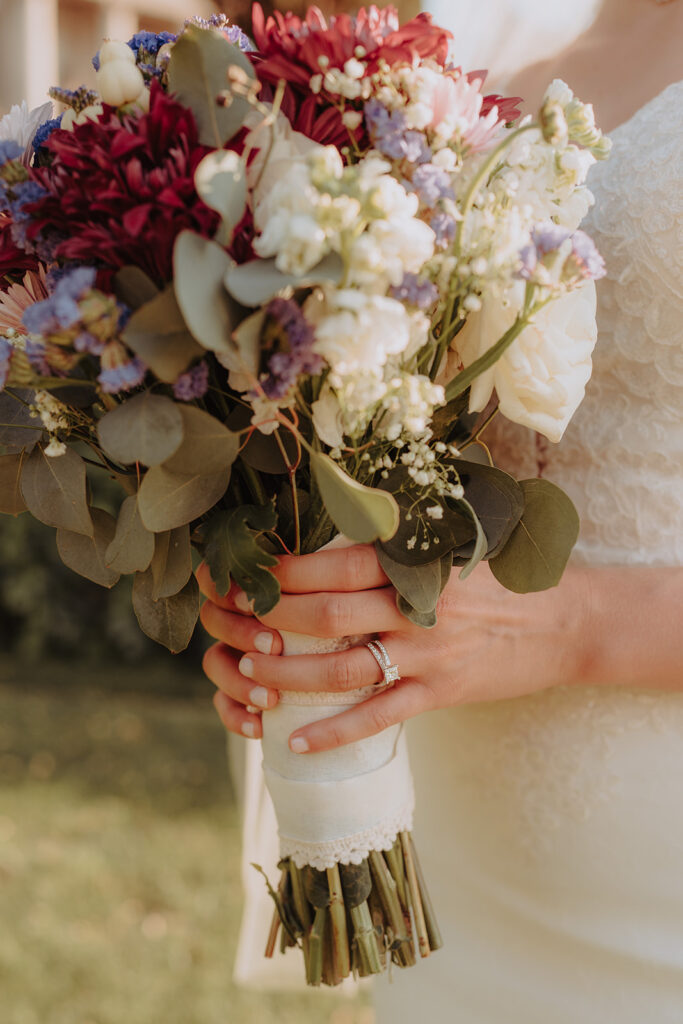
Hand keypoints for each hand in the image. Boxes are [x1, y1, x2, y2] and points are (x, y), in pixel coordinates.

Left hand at [197, 545, 588, 752]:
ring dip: (288, 674)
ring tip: (246, 674)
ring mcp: (428, 653)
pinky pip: (378, 716)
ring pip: (342, 669)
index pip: (331, 564)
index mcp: (414, 560)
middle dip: (267, 619)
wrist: (564, 622)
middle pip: (325, 615)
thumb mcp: (451, 544)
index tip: (240, 574)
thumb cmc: (498, 577)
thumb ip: (395, 542)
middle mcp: (416, 605)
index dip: (279, 571)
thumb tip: (323, 536)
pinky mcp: (440, 693)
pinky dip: (335, 731)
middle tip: (228, 621)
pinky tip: (295, 739)